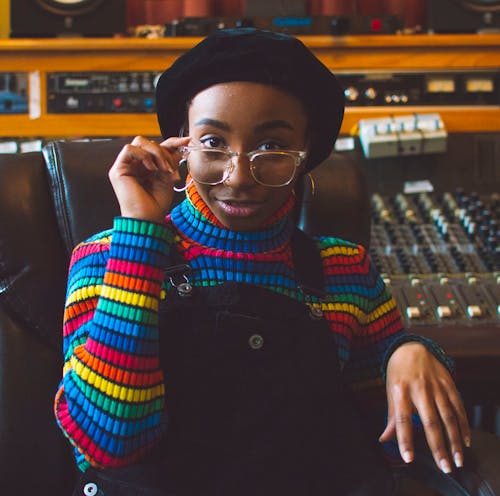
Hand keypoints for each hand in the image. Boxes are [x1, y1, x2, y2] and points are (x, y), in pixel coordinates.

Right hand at [108, 135, 190, 222]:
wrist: (148, 219)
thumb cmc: (157, 204)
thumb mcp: (169, 177)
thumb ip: (171, 161)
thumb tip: (180, 146)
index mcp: (146, 166)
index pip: (157, 147)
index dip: (172, 142)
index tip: (187, 141)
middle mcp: (135, 164)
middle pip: (148, 142)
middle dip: (164, 152)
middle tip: (172, 169)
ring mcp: (125, 166)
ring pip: (139, 142)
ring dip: (156, 153)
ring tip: (164, 170)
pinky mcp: (118, 169)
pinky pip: (129, 149)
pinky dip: (143, 155)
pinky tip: (151, 168)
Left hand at [379, 342, 470, 472]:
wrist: (411, 347)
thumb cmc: (398, 373)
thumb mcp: (390, 392)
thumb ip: (391, 417)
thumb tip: (384, 440)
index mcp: (400, 391)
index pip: (402, 419)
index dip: (404, 439)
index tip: (408, 458)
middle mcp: (419, 389)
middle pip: (430, 421)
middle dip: (438, 446)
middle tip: (445, 467)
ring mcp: (436, 386)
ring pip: (448, 417)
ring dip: (454, 441)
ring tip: (458, 460)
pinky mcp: (448, 383)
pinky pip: (458, 407)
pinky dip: (463, 425)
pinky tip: (465, 441)